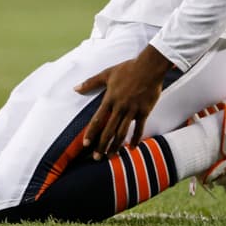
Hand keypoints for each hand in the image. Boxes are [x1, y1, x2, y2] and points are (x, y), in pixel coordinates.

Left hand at [75, 45, 171, 159]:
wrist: (149, 67)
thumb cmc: (128, 69)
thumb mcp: (107, 74)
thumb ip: (91, 83)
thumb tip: (75, 88)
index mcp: (110, 99)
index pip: (97, 119)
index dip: (91, 133)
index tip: (86, 144)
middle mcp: (120, 107)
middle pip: (109, 130)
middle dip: (102, 145)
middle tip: (97, 157)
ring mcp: (132, 110)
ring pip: (122, 132)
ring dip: (116, 145)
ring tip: (111, 155)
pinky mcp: (144, 111)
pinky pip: (139, 128)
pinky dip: (136, 139)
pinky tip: (132, 147)